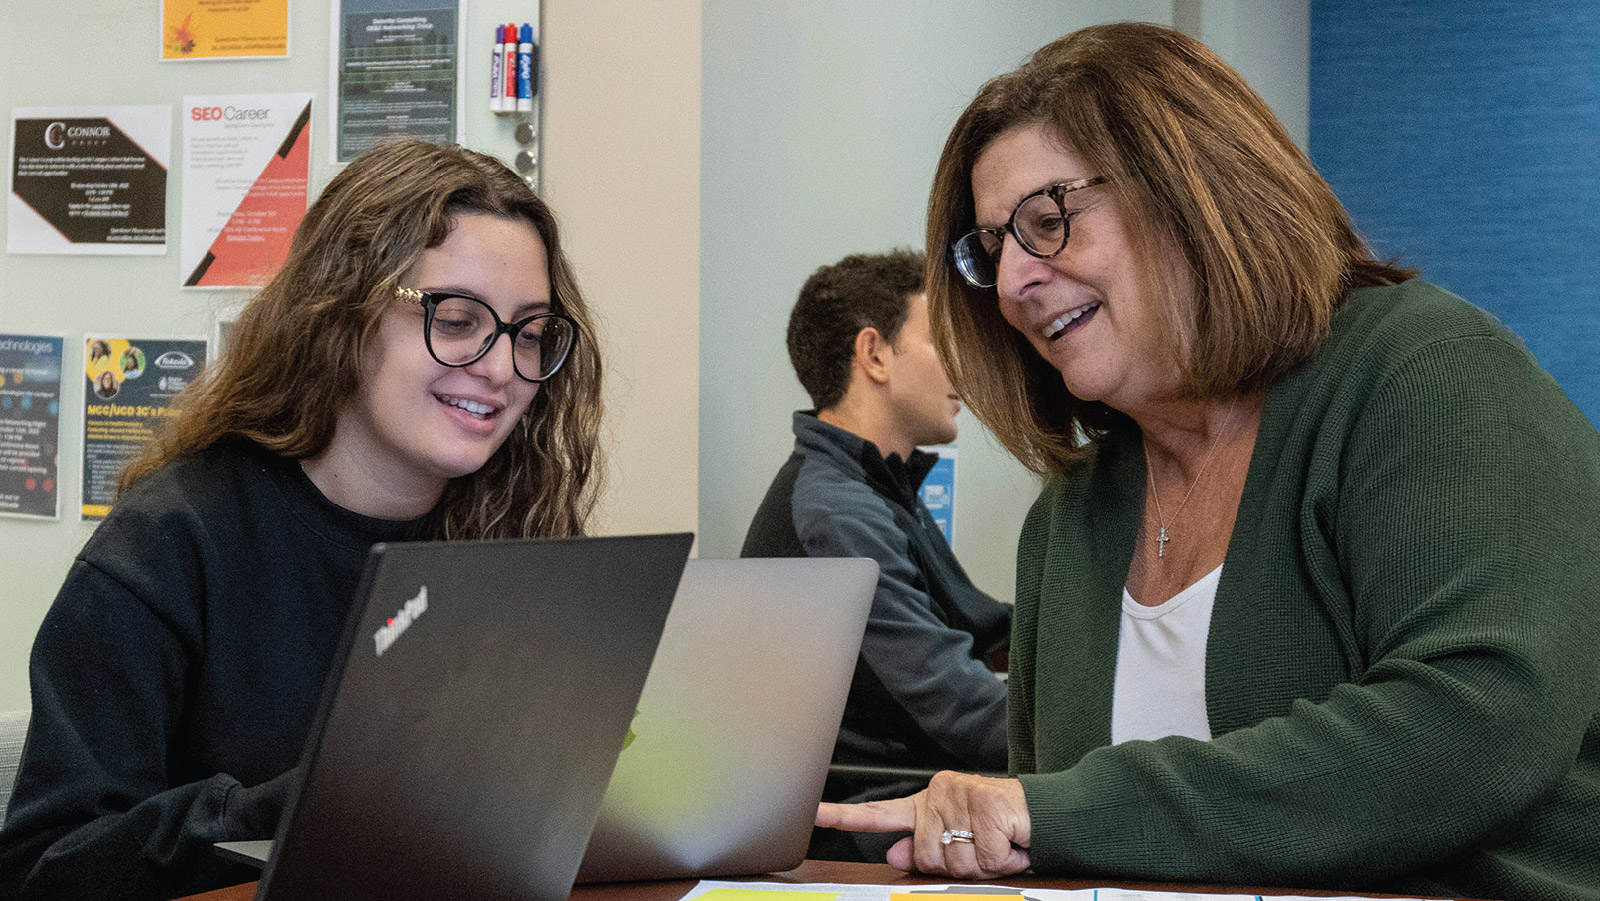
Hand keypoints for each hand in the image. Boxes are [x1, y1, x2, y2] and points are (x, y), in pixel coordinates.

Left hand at [816, 770, 1030, 877]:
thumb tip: (895, 854)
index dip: (844, 816)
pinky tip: (1011, 843)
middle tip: (981, 850)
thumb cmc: (998, 828)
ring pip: (956, 861)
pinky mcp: (987, 805)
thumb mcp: (956, 842)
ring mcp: (962, 797)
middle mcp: (939, 794)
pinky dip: (1004, 860)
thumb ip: (922, 847)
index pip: (878, 813)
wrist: (1042, 814)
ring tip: (998, 844)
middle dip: (957, 865)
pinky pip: (987, 857)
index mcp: (926, 804)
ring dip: (983, 865)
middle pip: (927, 856)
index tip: (814, 813)